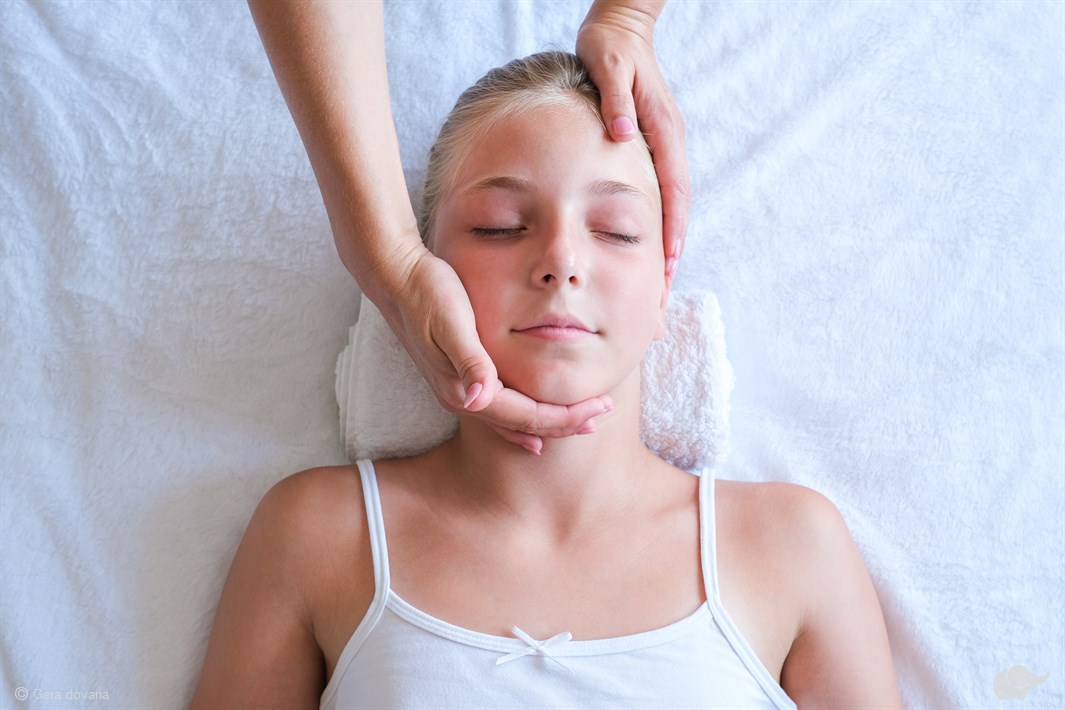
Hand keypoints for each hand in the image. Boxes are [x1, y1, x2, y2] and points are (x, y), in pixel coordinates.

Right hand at [381, 248, 613, 454]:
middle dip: (563, 423)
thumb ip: (468, 361)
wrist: (395, 277)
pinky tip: (535, 419)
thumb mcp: (451, 322)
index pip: (525, 416)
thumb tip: (478, 400)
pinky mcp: (459, 376)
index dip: (564, 417)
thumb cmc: (426, 292)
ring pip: (511, 420)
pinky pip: (499, 408)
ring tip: (579, 421)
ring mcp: (459, 390)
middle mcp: (461, 397)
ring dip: (546, 423)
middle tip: (601, 415)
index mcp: (464, 389)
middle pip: (521, 425)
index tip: (599, 407)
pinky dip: (523, 417)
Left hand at [576, 0, 690, 278]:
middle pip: (677, 206)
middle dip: (674, 250)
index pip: (674, 189)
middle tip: (666, 289)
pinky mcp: (649, 145)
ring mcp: (661, 144)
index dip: (673, 228)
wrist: (618, 27)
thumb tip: (621, 136)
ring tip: (659, 279)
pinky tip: (641, 244)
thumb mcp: (607, 68)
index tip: (670, 262)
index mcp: (662, 129)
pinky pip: (657, 191)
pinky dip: (655, 221)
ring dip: (666, 241)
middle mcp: (668, 141)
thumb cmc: (608, 47)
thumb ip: (614, 101)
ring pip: (669, 203)